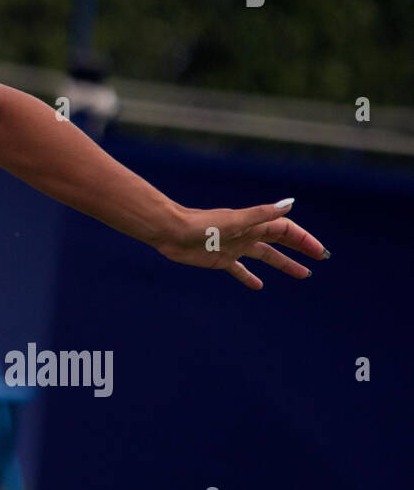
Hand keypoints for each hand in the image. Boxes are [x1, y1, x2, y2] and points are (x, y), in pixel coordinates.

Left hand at [154, 198, 327, 289]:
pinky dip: (249, 277)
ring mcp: (234, 247)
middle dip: (299, 249)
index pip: (285, 230)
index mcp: (252, 224)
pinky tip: (258, 286)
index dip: (303, 239)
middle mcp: (246, 235)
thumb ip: (262, 214)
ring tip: (302, 274)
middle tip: (319, 259)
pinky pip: (239, 269)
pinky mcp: (219, 260)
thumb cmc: (200, 224)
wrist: (170, 232)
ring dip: (283, 263)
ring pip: (264, 256)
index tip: (319, 252)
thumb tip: (290, 204)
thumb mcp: (235, 220)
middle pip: (279, 241)